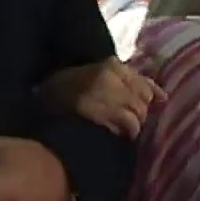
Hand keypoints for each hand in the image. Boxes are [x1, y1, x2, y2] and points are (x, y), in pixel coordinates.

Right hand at [41, 58, 165, 136]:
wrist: (37, 107)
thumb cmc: (65, 94)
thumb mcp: (95, 79)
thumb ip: (130, 83)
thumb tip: (163, 97)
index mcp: (110, 65)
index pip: (144, 84)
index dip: (145, 99)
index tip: (141, 107)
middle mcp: (111, 75)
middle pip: (144, 100)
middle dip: (138, 113)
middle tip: (123, 122)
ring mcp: (106, 93)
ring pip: (139, 113)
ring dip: (132, 125)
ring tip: (117, 130)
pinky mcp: (101, 111)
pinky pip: (129, 125)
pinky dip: (126, 133)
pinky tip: (115, 135)